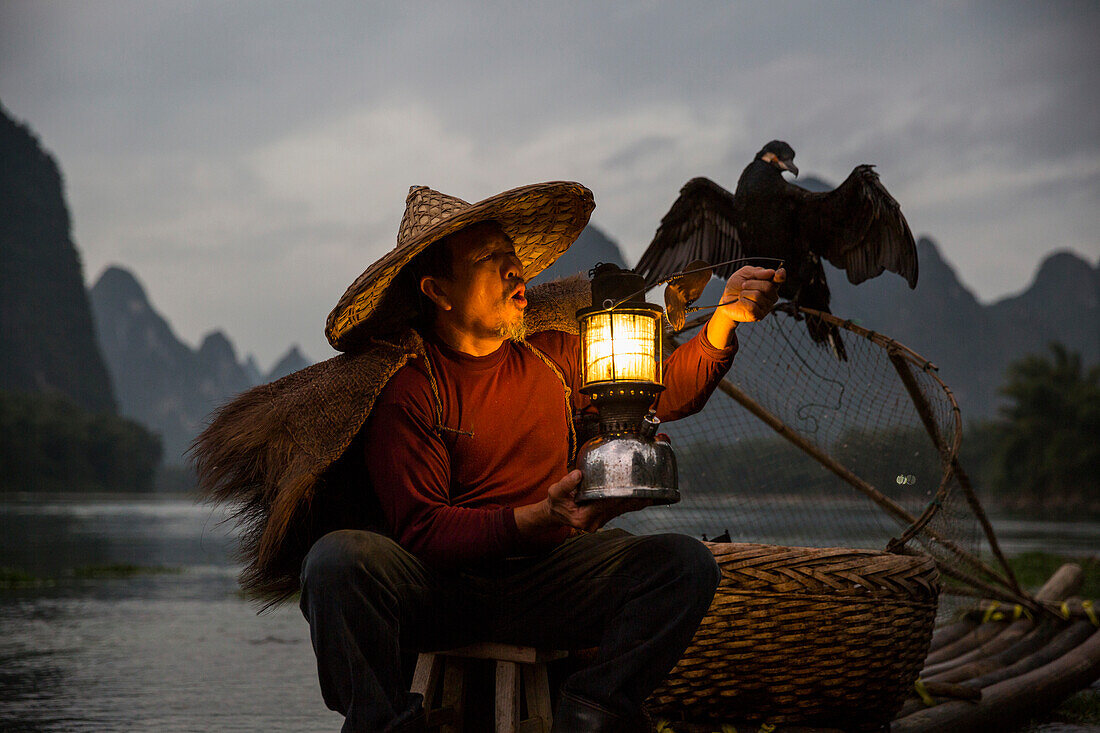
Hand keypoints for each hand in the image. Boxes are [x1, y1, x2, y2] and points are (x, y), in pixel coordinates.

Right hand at [531, 470, 653, 533]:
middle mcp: (595, 522)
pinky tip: (643, 497)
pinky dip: (631, 503)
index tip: (629, 486)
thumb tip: (578, 474)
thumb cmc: (556, 503)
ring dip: (635, 501)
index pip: (605, 504)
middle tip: (647, 488)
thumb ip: (566, 484)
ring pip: (622, 510)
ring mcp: (601, 521)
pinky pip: (621, 510)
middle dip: (632, 498)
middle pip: (618, 508)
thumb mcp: (555, 492)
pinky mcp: (605, 518)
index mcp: (584, 517)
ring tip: (650, 491)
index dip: (617, 495)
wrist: (555, 514)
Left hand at [717, 266, 784, 322]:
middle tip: (743, 286)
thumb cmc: (736, 286)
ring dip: (745, 293)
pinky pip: (752, 306)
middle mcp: (771, 296)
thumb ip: (757, 272)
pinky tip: (741, 302)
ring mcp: (766, 307)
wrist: (726, 299)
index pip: (779, 279)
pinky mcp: (759, 315)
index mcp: (770, 283)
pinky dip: (743, 302)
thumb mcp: (744, 274)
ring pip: (758, 296)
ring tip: (742, 295)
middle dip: (752, 284)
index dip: (781, 276)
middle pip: (768, 287)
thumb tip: (771, 272)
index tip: (779, 272)